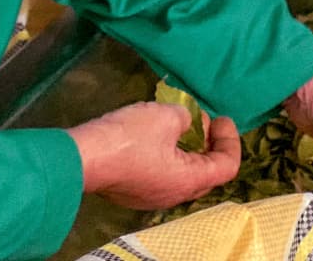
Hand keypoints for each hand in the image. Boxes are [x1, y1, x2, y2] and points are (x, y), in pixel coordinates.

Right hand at [67, 102, 241, 208]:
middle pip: (207, 173)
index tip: (222, 119)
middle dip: (210, 145)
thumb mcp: (167, 116)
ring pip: (183, 174)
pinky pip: (162, 175)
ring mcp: (152, 196)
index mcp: (188, 180)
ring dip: (187, 149)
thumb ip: (187, 117)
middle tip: (202, 122)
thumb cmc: (129, 138)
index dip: (230, 140)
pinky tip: (157, 136)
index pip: (227, 166)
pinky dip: (169, 155)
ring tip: (180, 124)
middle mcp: (173, 195)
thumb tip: (188, 121)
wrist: (82, 157)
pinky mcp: (134, 192)